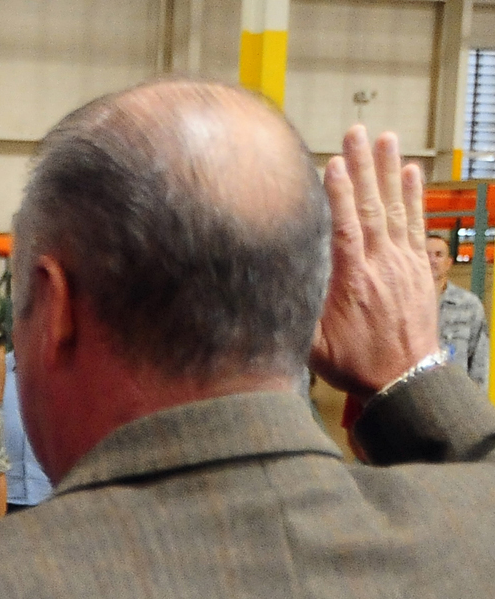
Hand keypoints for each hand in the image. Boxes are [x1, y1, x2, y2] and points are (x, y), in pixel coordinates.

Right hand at [310, 127, 439, 395]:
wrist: (405, 379)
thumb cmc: (356, 364)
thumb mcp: (315, 347)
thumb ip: (296, 315)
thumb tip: (268, 293)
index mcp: (352, 284)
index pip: (346, 229)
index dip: (340, 194)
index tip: (334, 163)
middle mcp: (380, 267)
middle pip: (373, 207)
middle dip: (365, 167)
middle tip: (358, 134)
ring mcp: (402, 264)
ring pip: (396, 209)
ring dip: (390, 172)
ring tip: (386, 139)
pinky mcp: (416, 268)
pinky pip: (416, 223)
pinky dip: (414, 196)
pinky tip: (411, 173)